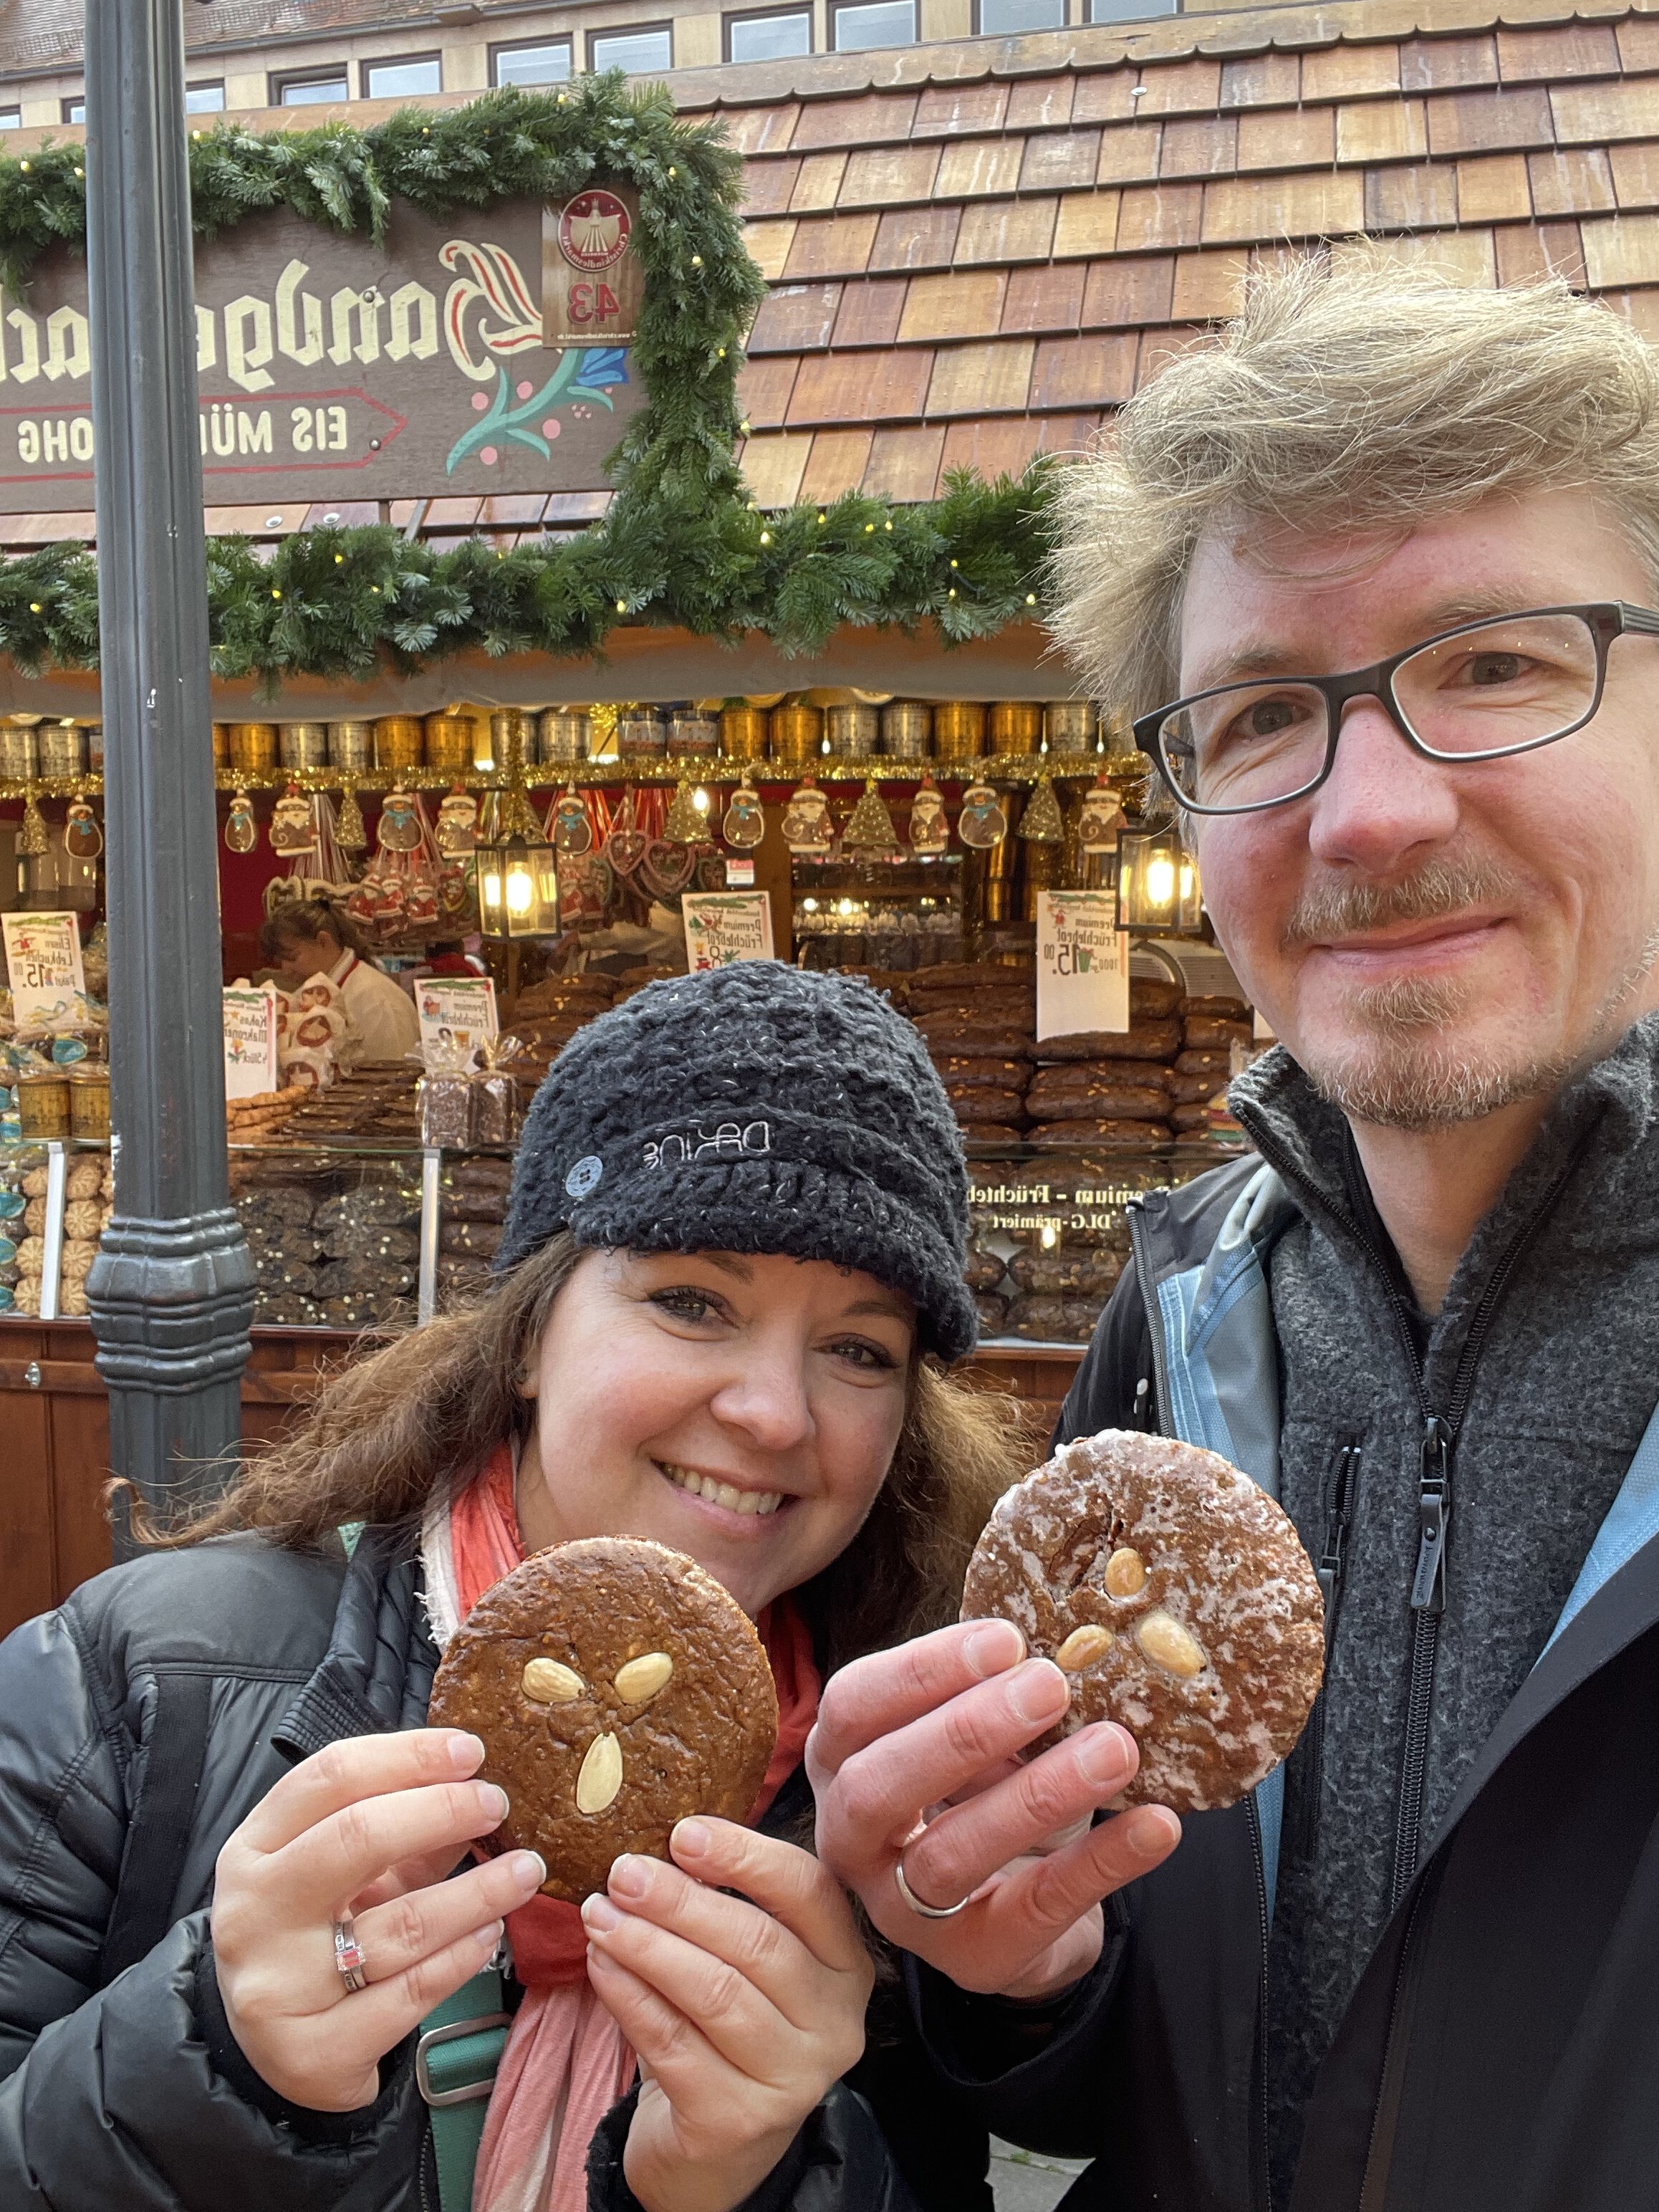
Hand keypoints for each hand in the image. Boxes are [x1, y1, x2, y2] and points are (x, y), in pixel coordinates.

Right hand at [210, 1728, 547, 2110]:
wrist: (277, 2051)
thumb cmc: (316, 1935)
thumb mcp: (344, 1874)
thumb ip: (402, 1832)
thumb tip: (477, 1787)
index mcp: (254, 1849)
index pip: (330, 1777)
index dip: (407, 1755)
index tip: (470, 1750)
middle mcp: (253, 1913)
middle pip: (357, 1838)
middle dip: (442, 1811)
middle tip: (497, 1804)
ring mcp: (277, 1987)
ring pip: (399, 1925)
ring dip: (476, 1892)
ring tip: (524, 1871)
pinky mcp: (312, 2054)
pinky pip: (407, 1995)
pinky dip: (460, 1960)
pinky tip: (489, 1935)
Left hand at [581, 1819, 873, 2211]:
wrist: (714, 2147)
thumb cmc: (726, 2029)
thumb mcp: (746, 1961)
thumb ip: (727, 1903)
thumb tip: (660, 1845)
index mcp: (846, 1965)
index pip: (809, 1892)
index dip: (746, 1856)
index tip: (683, 1833)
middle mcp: (835, 2023)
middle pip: (757, 1942)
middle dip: (681, 1901)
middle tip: (624, 1872)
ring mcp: (792, 2079)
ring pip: (715, 1993)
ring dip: (648, 1945)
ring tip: (600, 1915)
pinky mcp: (738, 2120)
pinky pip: (674, 2044)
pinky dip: (629, 1997)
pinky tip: (601, 1965)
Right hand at [809, 1620, 1180, 2000]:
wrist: (1018, 1903)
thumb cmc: (982, 1788)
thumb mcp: (974, 1735)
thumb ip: (992, 1693)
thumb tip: (1059, 1643)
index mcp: (841, 1759)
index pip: (855, 1706)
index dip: (923, 1671)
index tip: (1006, 1639)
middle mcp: (851, 1837)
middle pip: (880, 1786)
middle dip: (965, 1731)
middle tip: (1050, 1685)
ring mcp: (901, 1910)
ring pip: (949, 1857)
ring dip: (1035, 1796)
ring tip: (1114, 1749)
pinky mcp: (971, 1958)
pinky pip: (1035, 1909)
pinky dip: (1101, 1863)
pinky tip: (1155, 1824)